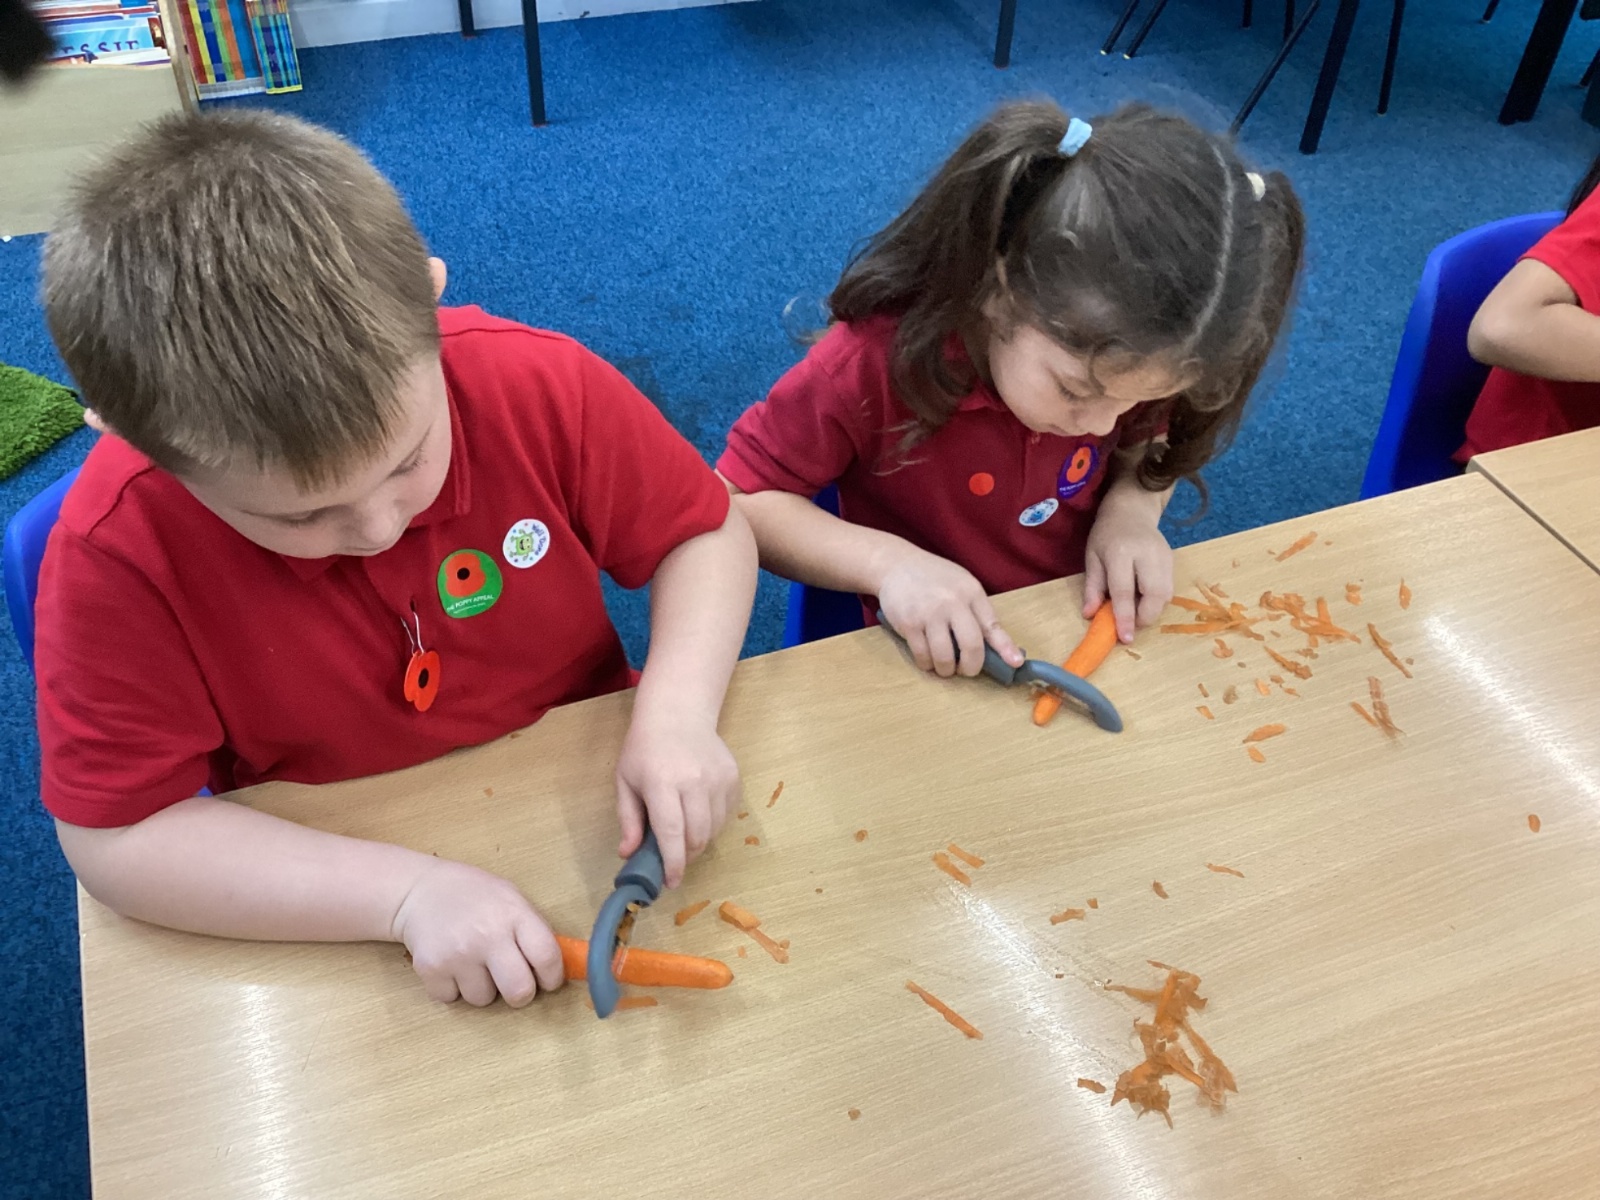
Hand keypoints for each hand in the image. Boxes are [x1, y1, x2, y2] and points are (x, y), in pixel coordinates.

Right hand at [390, 858, 562, 1006]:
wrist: (420, 891)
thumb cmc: (475, 896)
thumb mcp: (511, 899)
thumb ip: (533, 931)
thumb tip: (560, 968)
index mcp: (514, 914)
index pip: (547, 957)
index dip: (553, 976)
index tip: (547, 979)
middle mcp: (487, 936)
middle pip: (519, 992)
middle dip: (520, 993)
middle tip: (512, 981)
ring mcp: (457, 954)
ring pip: (484, 1000)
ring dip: (482, 988)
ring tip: (473, 962)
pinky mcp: (430, 969)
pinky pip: (452, 999)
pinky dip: (453, 988)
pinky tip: (451, 964)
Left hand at [616, 709, 739, 887]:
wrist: (678, 714)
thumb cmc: (644, 749)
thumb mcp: (625, 781)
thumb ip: (629, 819)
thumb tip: (628, 855)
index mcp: (662, 783)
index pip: (672, 832)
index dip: (673, 863)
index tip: (671, 882)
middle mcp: (694, 781)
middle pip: (697, 837)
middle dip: (686, 856)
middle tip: (674, 858)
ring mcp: (718, 779)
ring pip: (714, 829)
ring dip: (699, 841)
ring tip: (684, 832)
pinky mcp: (733, 778)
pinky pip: (726, 815)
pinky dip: (712, 824)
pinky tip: (698, 812)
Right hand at [876, 548, 1023, 677]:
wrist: (897, 564)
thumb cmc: (933, 578)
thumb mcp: (961, 585)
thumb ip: (976, 611)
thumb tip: (995, 645)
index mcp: (971, 592)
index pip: (992, 625)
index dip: (1005, 647)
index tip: (1015, 663)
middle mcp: (953, 602)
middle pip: (972, 646)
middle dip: (971, 667)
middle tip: (966, 670)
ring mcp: (929, 613)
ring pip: (945, 657)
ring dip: (946, 670)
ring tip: (944, 666)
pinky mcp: (909, 624)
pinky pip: (922, 656)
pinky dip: (927, 664)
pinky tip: (927, 659)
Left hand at [1083, 487, 1172, 641]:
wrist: (1132, 510)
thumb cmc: (1106, 535)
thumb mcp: (1092, 558)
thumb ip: (1093, 587)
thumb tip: (1090, 615)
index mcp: (1121, 552)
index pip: (1125, 591)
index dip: (1125, 617)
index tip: (1126, 638)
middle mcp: (1147, 554)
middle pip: (1154, 595)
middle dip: (1144, 616)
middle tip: (1130, 623)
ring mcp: (1164, 556)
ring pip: (1166, 595)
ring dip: (1151, 610)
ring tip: (1134, 608)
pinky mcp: (1172, 560)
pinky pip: (1169, 589)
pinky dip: (1157, 600)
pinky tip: (1143, 596)